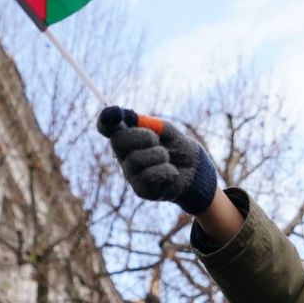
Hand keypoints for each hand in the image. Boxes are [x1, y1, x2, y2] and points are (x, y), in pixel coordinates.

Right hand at [96, 107, 217, 213]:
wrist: (196, 172)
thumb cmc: (179, 149)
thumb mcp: (167, 130)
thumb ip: (149, 123)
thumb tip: (129, 116)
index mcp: (128, 138)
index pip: (107, 127)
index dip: (106, 119)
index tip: (115, 113)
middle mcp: (124, 156)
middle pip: (118, 140)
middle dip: (142, 136)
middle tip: (157, 140)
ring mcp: (131, 174)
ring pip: (136, 158)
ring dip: (159, 154)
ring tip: (168, 158)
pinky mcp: (141, 189)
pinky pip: (149, 174)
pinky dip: (166, 170)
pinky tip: (172, 173)